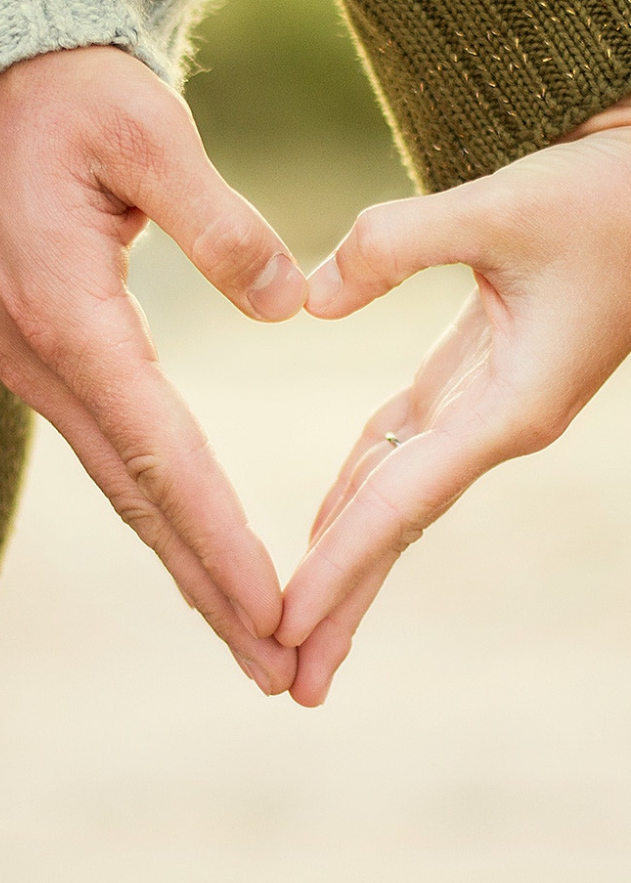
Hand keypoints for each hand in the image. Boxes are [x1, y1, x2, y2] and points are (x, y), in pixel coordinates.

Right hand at [0, 47, 305, 694]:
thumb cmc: (51, 94)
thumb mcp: (142, 132)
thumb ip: (218, 222)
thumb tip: (288, 306)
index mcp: (72, 319)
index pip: (162, 456)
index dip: (221, 540)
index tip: (275, 611)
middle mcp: (48, 363)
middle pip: (141, 501)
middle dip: (210, 590)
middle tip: (276, 669)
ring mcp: (39, 366)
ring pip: (124, 488)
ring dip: (187, 564)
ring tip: (249, 632)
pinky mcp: (46, 354)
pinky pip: (111, 452)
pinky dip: (160, 511)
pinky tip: (193, 543)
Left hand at [279, 104, 630, 705]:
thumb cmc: (609, 201)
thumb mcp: (504, 207)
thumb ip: (398, 243)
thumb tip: (309, 300)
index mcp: (512, 408)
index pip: (402, 503)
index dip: (339, 567)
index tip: (284, 628)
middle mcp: (499, 425)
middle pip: (398, 528)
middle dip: (343, 603)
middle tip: (286, 682)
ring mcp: (492, 406)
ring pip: (399, 493)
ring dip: (347, 556)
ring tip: (298, 623)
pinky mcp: (482, 374)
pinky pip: (406, 444)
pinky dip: (362, 485)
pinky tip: (329, 517)